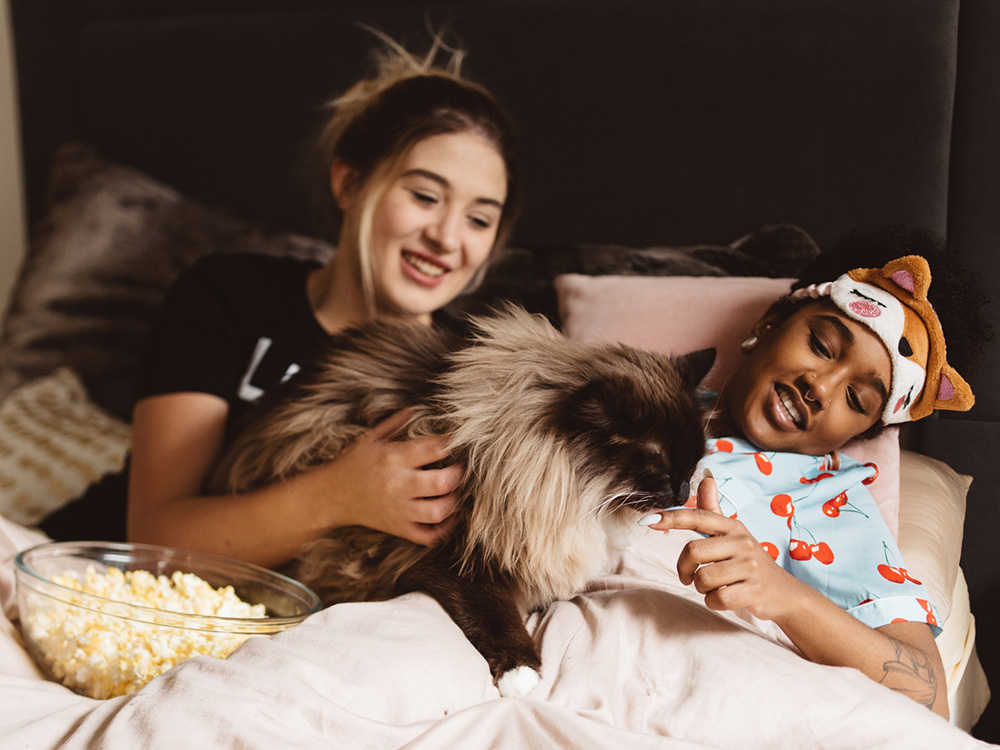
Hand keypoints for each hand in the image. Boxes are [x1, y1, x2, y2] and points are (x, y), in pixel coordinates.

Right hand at [317, 409, 463, 545]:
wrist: (331, 495)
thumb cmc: (353, 463)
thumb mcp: (370, 438)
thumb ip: (394, 423)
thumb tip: (415, 409)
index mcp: (393, 458)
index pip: (434, 449)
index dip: (451, 445)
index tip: (455, 444)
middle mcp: (398, 484)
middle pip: (441, 482)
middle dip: (458, 475)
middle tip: (458, 469)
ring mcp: (399, 509)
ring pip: (438, 511)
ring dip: (454, 502)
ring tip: (454, 493)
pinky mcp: (398, 528)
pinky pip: (427, 536)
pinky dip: (443, 530)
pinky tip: (447, 517)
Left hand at [644, 472, 802, 620]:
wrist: (784, 593)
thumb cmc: (749, 562)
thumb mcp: (733, 534)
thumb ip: (714, 510)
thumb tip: (706, 477)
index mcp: (732, 527)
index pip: (697, 517)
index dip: (670, 517)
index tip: (647, 521)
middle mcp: (742, 542)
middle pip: (693, 551)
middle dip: (684, 569)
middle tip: (689, 576)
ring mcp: (749, 566)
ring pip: (703, 578)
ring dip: (701, 588)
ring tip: (714, 586)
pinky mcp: (753, 590)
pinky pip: (717, 598)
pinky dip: (713, 602)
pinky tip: (725, 597)